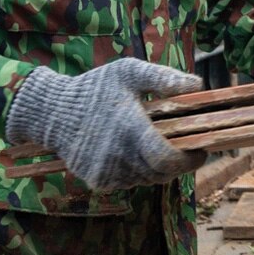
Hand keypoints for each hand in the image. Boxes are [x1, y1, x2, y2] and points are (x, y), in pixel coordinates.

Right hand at [5, 57, 204, 191]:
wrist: (52, 111)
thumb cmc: (95, 87)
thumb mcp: (128, 72)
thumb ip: (162, 78)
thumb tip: (198, 85)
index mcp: (129, 129)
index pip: (167, 160)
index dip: (189, 160)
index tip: (201, 151)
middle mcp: (118, 156)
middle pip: (161, 173)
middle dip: (177, 163)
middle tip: (184, 148)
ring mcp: (106, 172)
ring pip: (147, 179)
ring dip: (157, 167)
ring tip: (155, 145)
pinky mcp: (97, 181)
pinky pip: (129, 182)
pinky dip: (137, 171)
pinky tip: (132, 152)